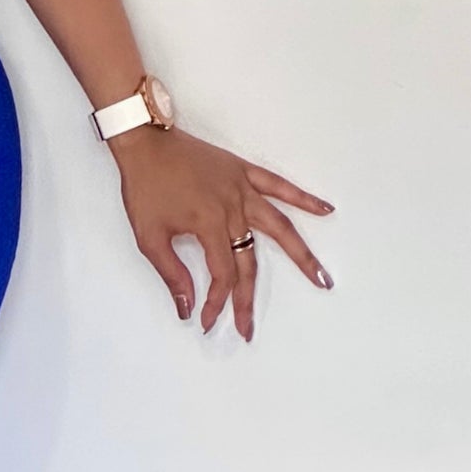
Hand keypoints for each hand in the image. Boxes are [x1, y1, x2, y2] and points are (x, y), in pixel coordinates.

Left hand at [108, 125, 333, 341]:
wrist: (144, 143)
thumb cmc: (144, 187)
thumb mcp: (149, 237)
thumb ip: (171, 273)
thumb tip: (186, 307)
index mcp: (209, 224)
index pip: (222, 274)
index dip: (217, 301)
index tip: (207, 319)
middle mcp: (233, 209)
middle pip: (248, 261)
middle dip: (247, 298)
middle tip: (248, 328)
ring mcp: (242, 190)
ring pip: (280, 227)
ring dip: (302, 255)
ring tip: (321, 278)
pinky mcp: (243, 172)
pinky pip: (279, 186)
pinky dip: (303, 198)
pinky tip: (326, 210)